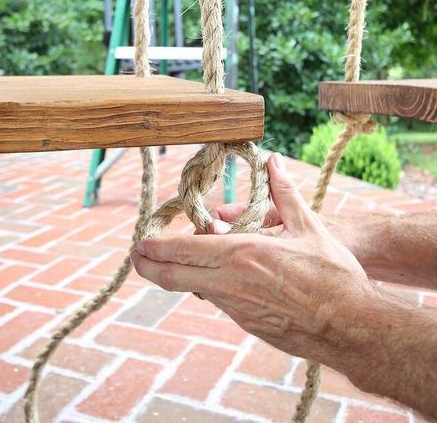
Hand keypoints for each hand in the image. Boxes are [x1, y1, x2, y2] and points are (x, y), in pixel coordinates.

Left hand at [131, 153, 375, 369]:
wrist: (352, 327)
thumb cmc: (333, 274)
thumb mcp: (308, 226)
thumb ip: (284, 192)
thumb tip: (273, 161)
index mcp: (242, 254)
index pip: (182, 250)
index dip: (154, 248)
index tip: (139, 243)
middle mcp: (231, 283)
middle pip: (173, 277)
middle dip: (149, 266)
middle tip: (136, 256)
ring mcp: (237, 308)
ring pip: (195, 288)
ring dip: (182, 274)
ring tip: (181, 258)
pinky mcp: (247, 324)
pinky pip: (218, 301)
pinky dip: (210, 286)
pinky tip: (225, 276)